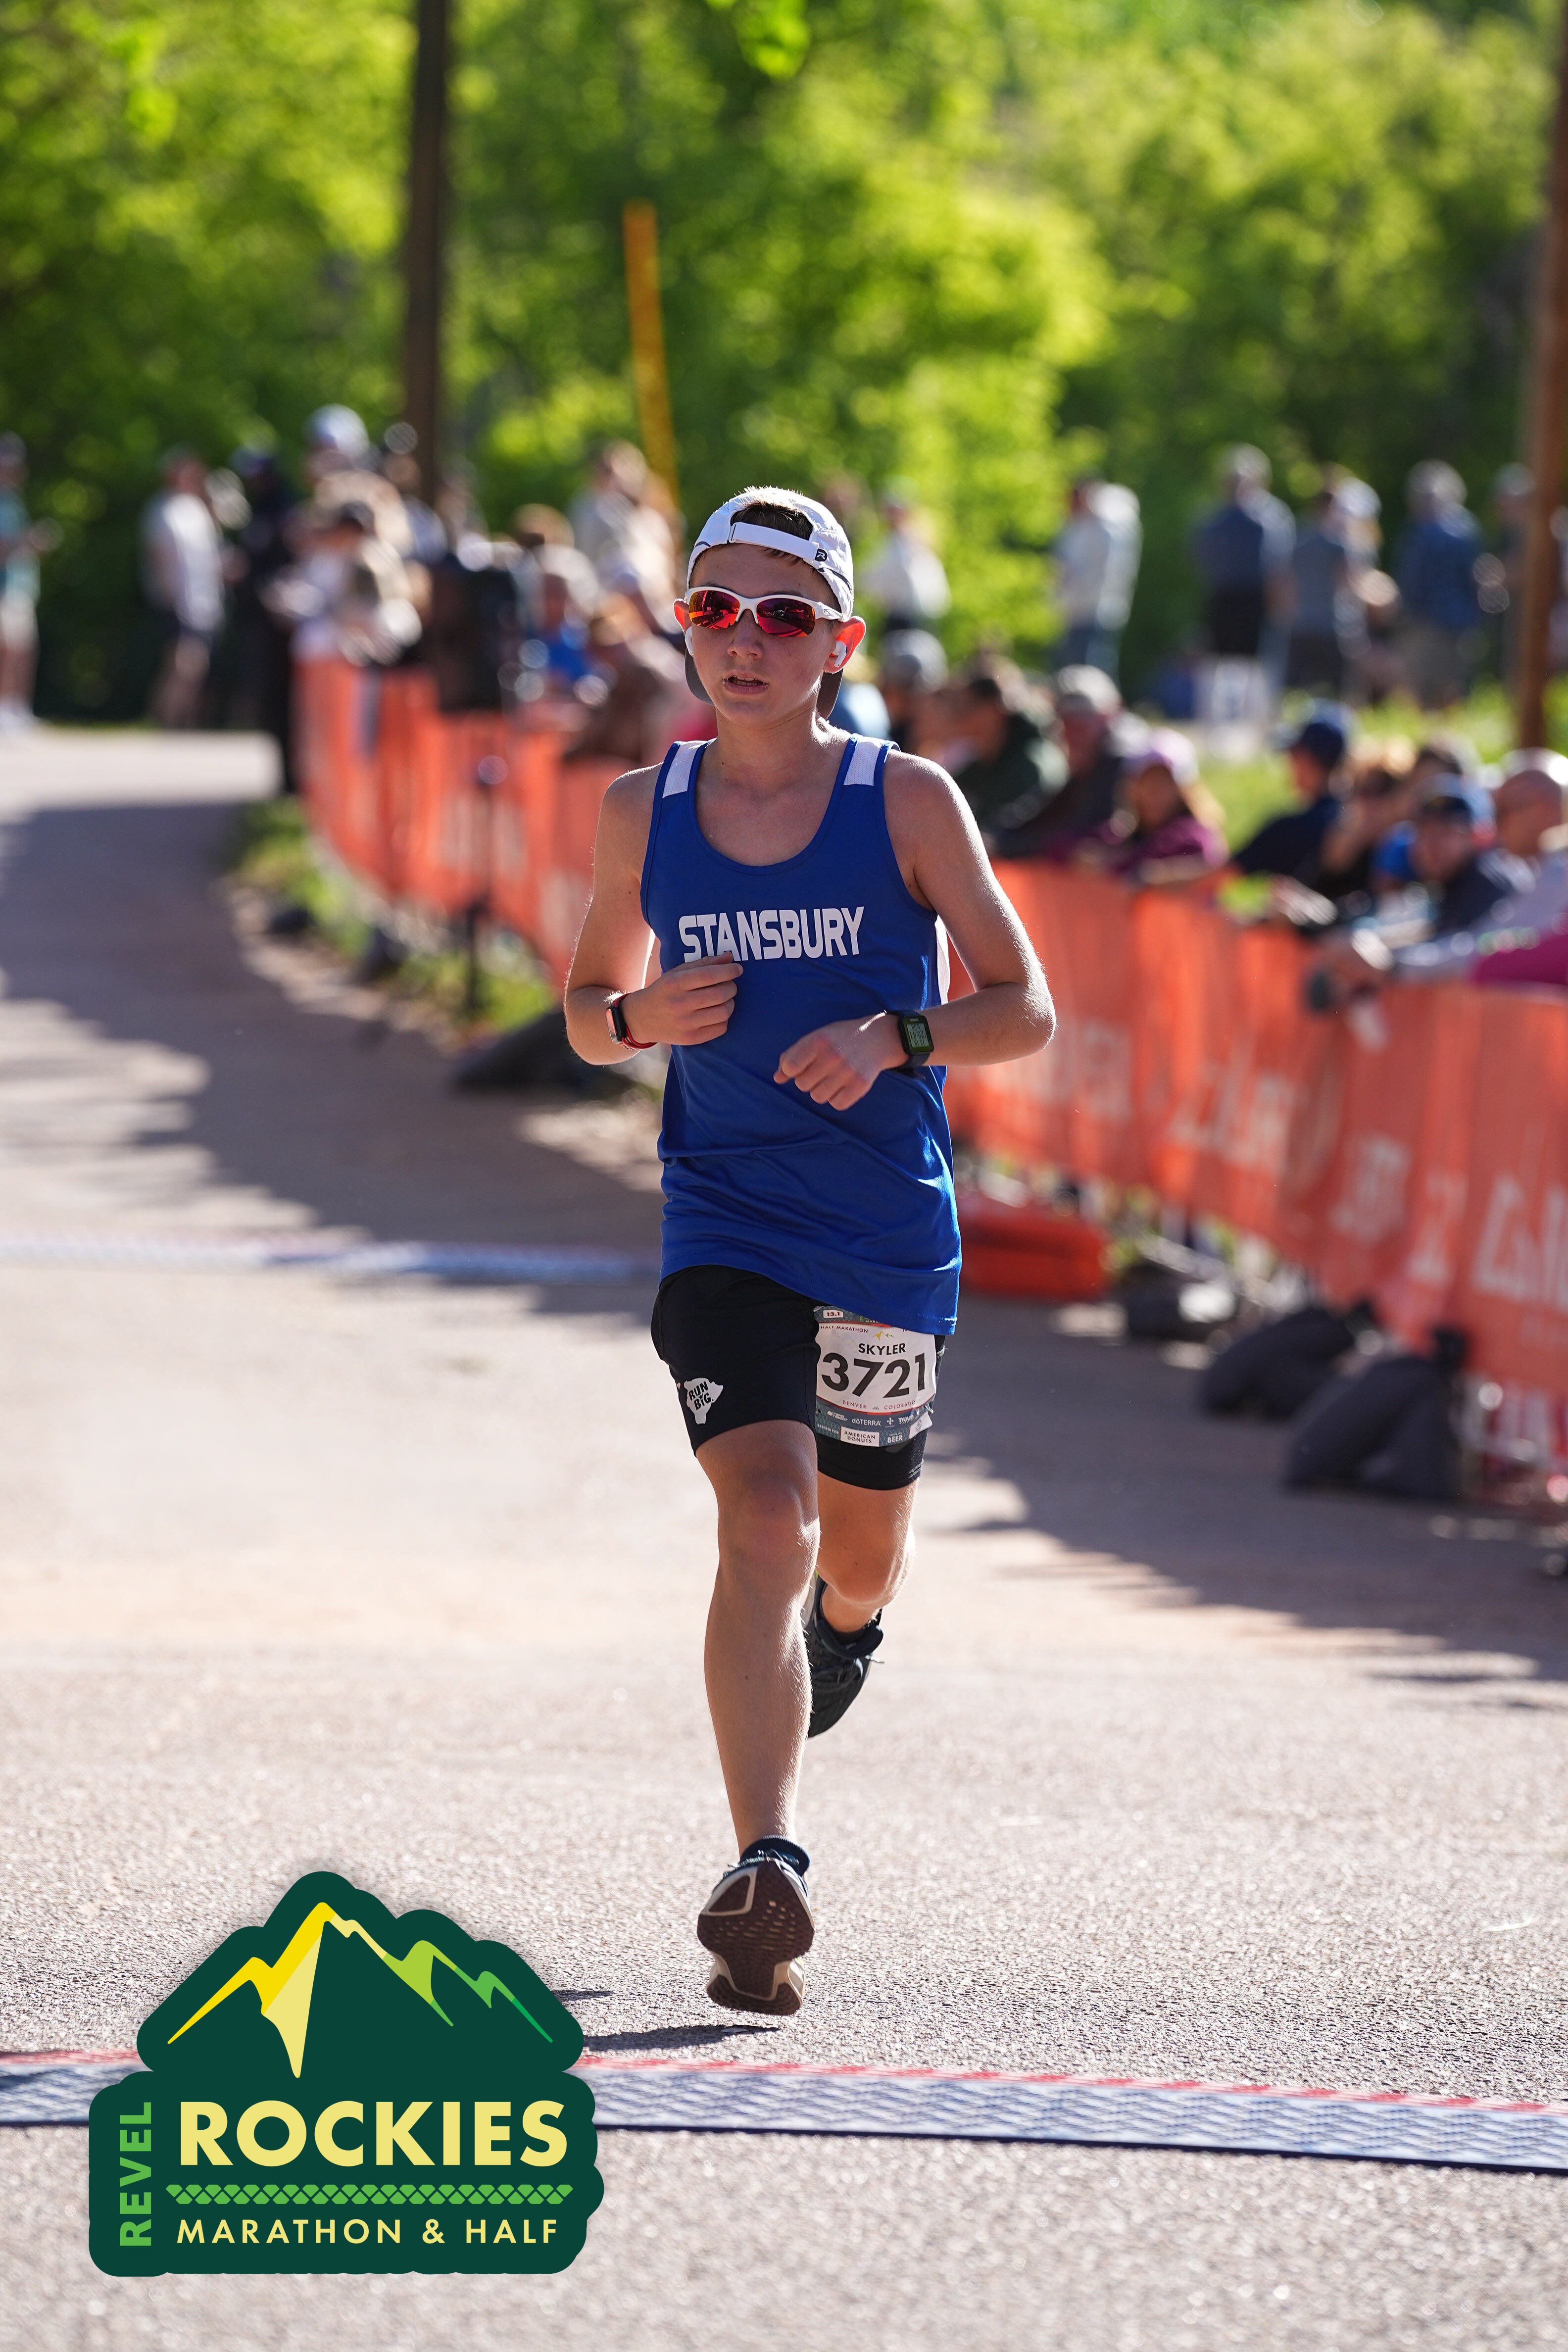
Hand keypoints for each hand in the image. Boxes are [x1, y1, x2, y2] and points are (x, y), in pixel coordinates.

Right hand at [624, 954, 737, 1045]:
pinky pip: (721, 1028)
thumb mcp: (676, 973)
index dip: (728, 971)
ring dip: (730, 1003)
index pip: (709, 975)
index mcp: (675, 983)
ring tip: (725, 999)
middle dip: (731, 987)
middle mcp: (679, 1004)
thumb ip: (702, 964)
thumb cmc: (663, 991)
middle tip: (730, 984)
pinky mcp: (691, 1038)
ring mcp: (685, 1023)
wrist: (641, 1019)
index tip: (738, 969)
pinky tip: (717, 1013)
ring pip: (724, 1012)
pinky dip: (724, 1019)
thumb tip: (729, 957)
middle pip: (720, 993)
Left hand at [774, 1011, 902, 1109]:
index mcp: (818, 1040)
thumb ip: (793, 1056)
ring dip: (821, 1090)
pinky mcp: (861, 1085)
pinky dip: (837, 1098)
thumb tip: (777, 1078)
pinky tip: (842, 1085)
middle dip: (808, 1079)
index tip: (800, 1065)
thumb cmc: (838, 1039)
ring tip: (831, 1077)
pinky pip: (837, 1104)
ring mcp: (848, 1071)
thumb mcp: (815, 1038)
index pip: (790, 1066)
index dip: (791, 1070)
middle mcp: (833, 1055)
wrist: (876, 1038)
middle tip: (821, 1069)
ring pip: (818, 1097)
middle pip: (802, 1084)